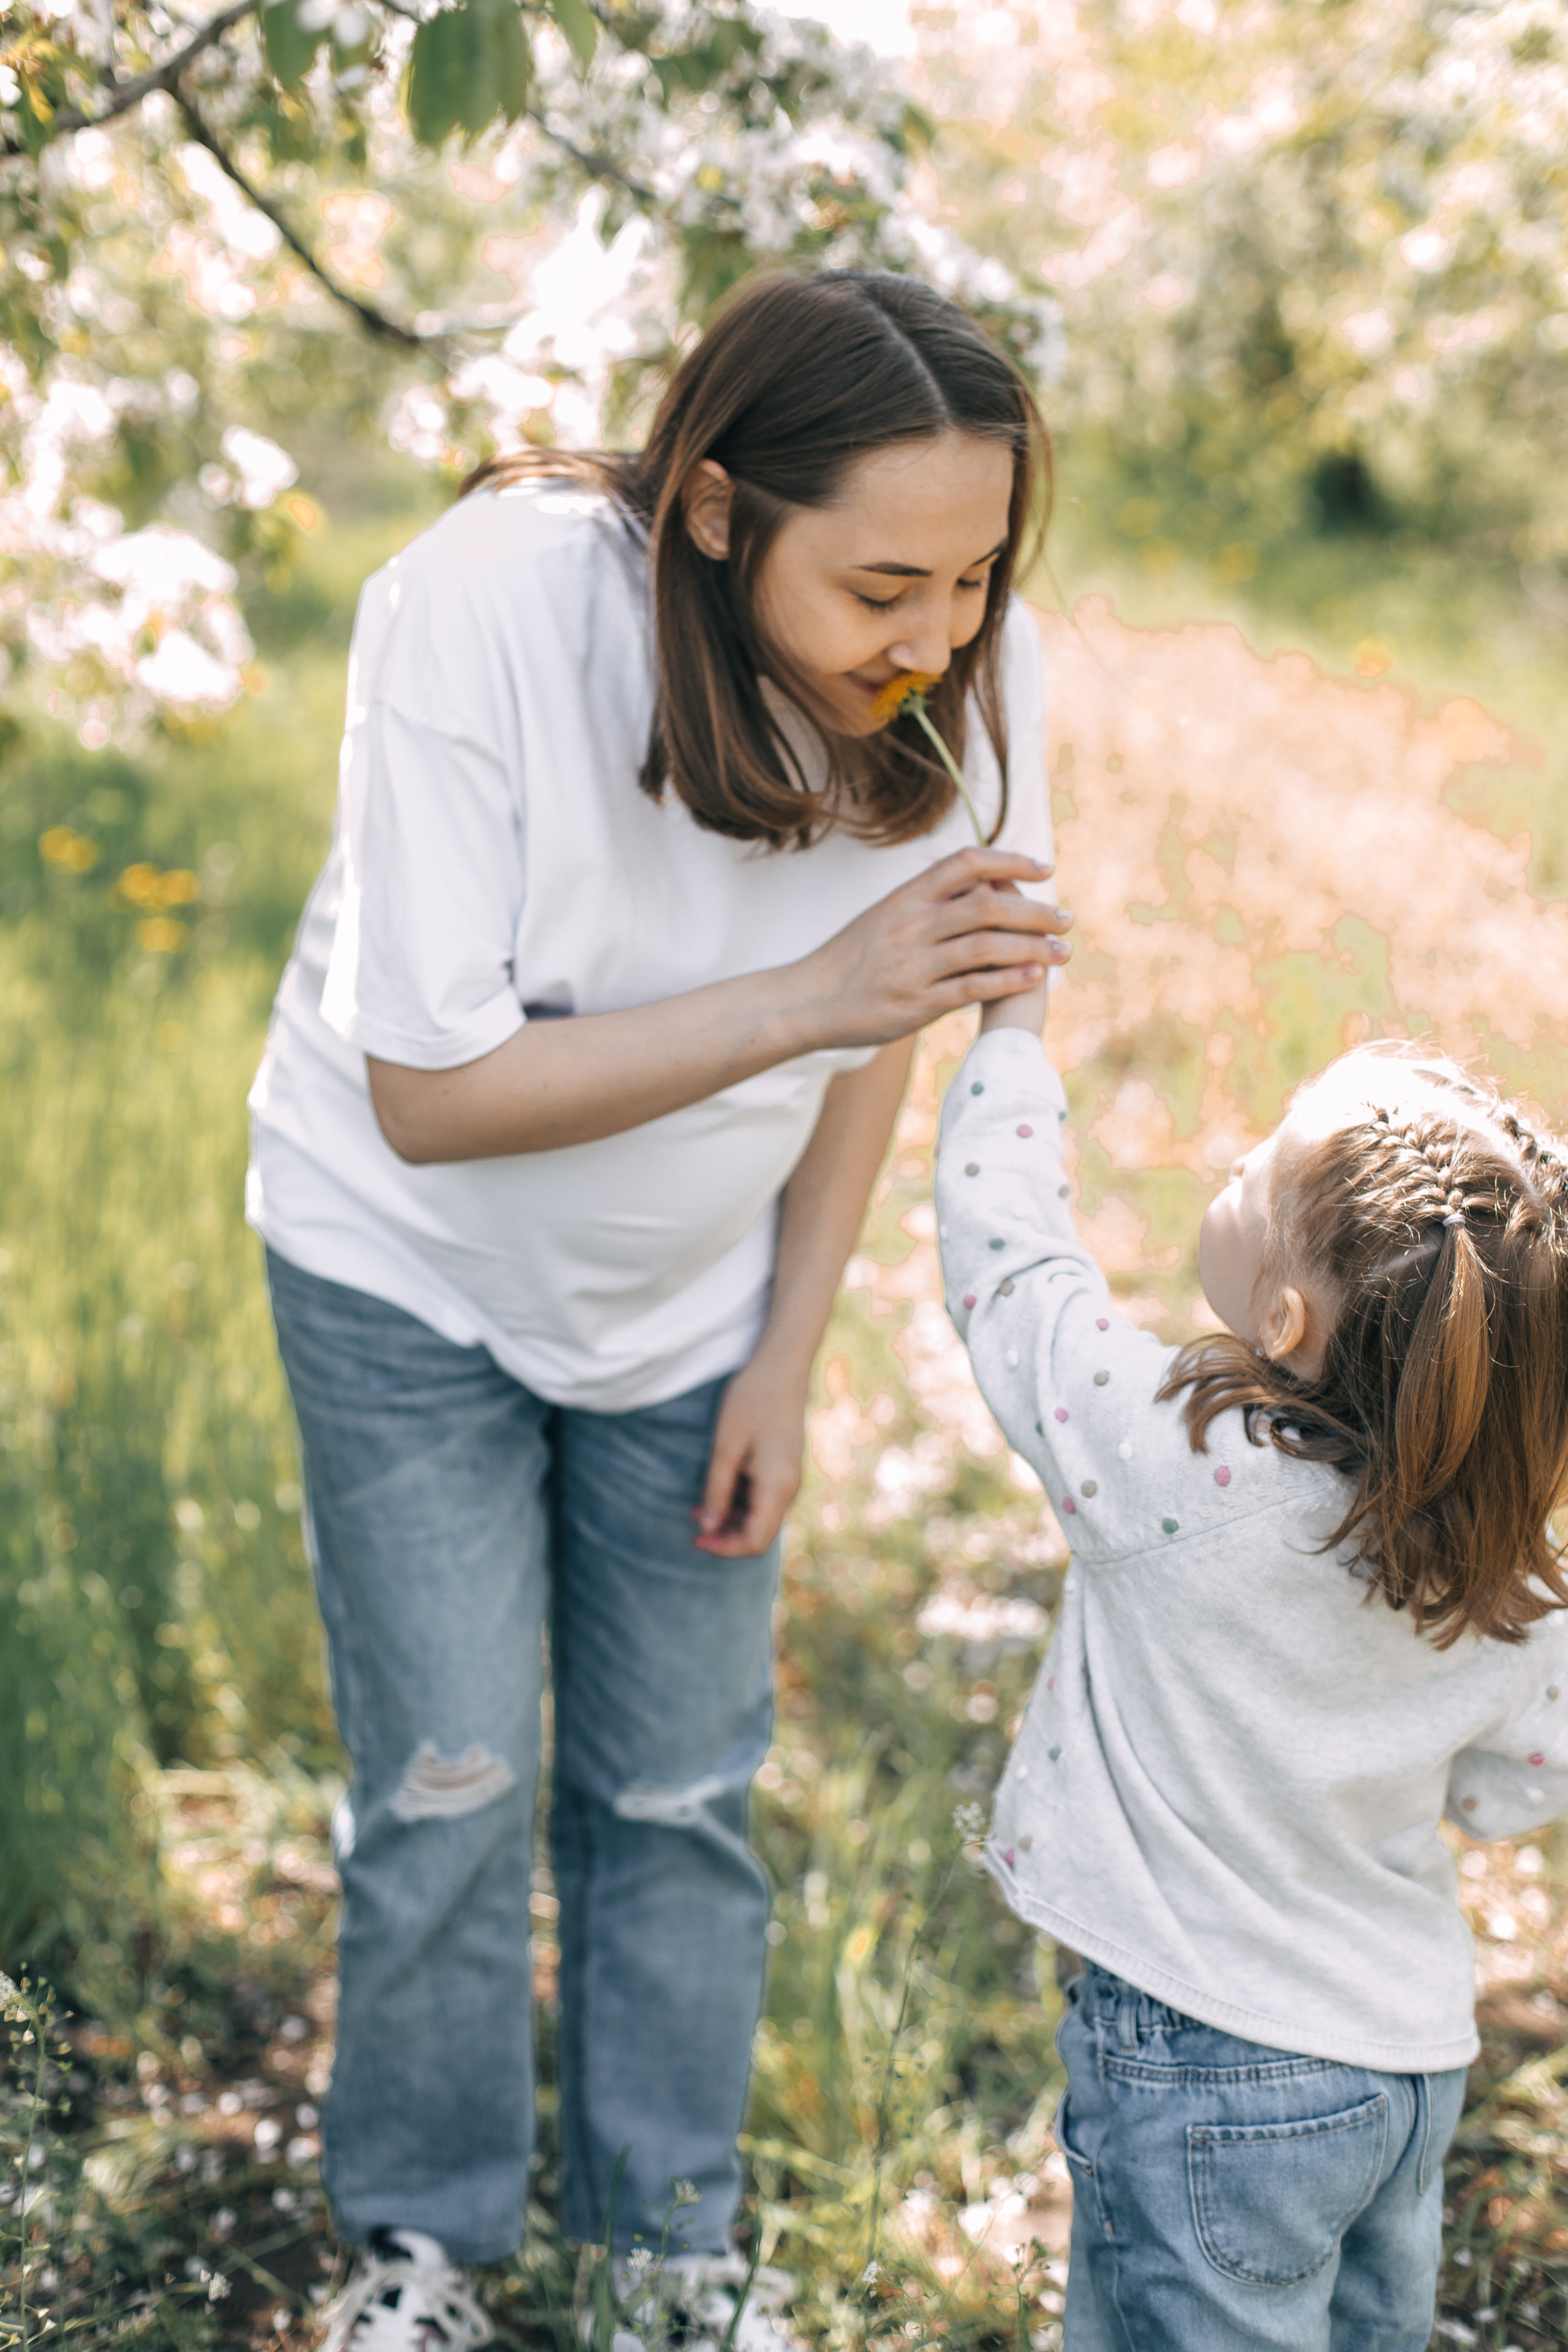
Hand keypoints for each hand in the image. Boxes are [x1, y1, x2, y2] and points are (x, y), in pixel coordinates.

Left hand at [694, 1347, 810, 1557]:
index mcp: (777, 1487)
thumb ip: (716, 1489)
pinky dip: (740, 1502)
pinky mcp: (784, 1466)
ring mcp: (789, 1477)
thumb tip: (708, 1526)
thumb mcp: (726, 1446)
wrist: (782, 1366)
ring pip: (761, 1516)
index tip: (695, 1539)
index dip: (724, 1547)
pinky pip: (764, 1498)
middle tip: (693, 1522)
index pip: (754, 1540)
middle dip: (725, 1535)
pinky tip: (718, 1487)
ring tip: (699, 1504)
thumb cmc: (752, 1400)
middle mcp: (789, 1488)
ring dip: (731, 1518)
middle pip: (760, 1533)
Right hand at [791, 848, 1072, 1048]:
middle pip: (986, 905)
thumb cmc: (852, 959)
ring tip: (1063, 953)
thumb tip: (981, 888)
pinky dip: (1006, 981)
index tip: (1044, 867)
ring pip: (985, 947)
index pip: (966, 863)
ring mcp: (913, 964)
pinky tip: (1033, 979)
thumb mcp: (885, 917)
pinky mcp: (915, 1002)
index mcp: (906, 896)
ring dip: (1032, 948)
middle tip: (1067, 919)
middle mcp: (911, 925)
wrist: (808, 999)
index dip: (1010, 861)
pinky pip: (970, 987)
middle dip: (1034, 912)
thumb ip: (929, 903)